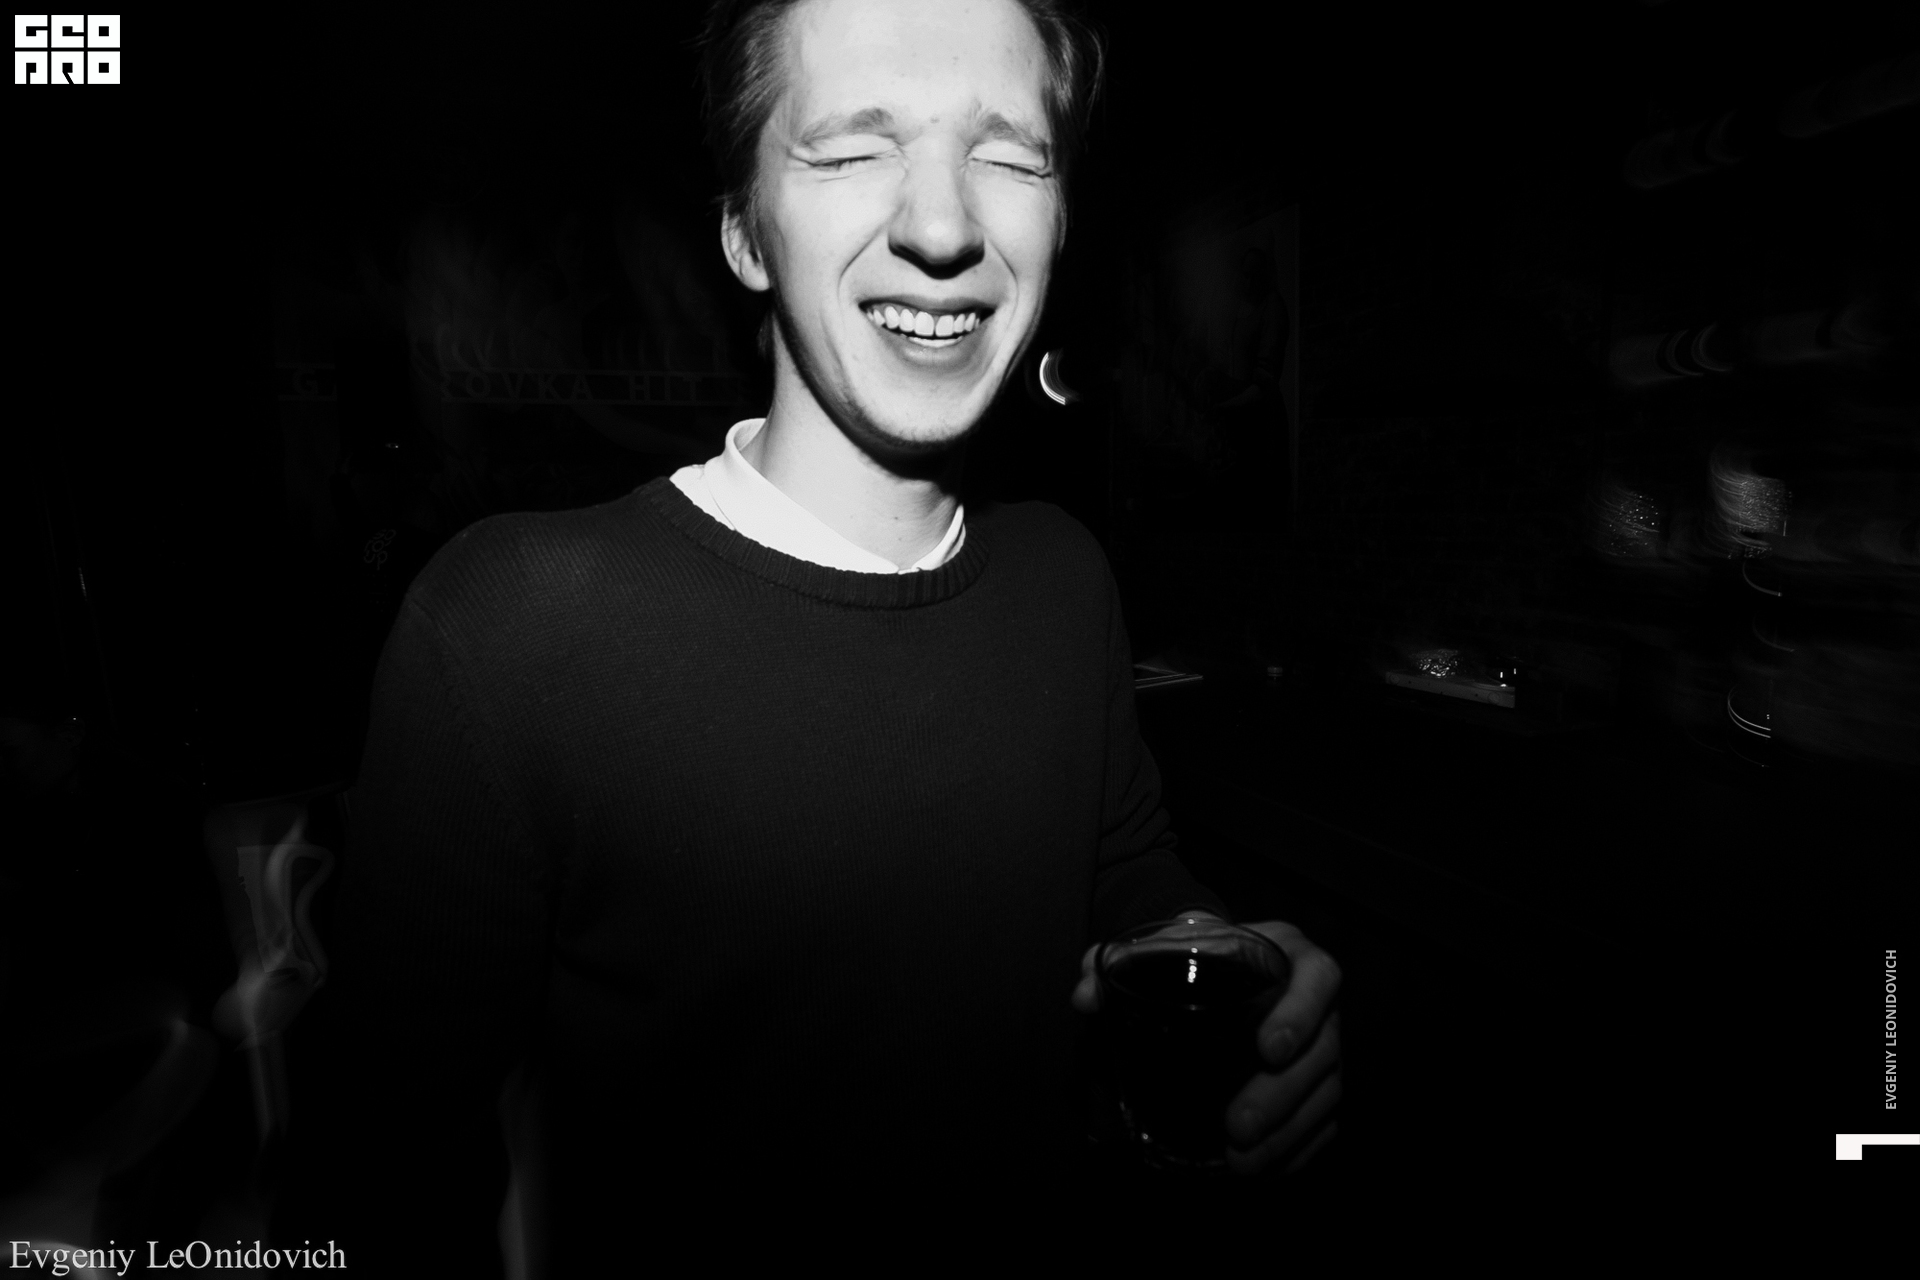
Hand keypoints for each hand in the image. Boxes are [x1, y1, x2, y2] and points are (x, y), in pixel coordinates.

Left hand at [1073, 915, 1341, 1176]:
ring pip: (1326, 1095)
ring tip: (1241, 1163)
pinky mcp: (1321, 1084)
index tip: (1267, 1050)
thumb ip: (1125, 959)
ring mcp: (1325, 1046)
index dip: (1301, 1014)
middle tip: (1237, 1127)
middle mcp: (1319, 1001)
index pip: (1318, 978)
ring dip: (1287, 1135)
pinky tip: (1264, 1170)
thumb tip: (1086, 997)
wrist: (1223, 967)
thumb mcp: (1167, 945)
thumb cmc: (1199, 955)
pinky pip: (1324, 1123)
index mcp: (1290, 955)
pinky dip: (1297, 1150)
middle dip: (1281, 1095)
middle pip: (1323, 1051)